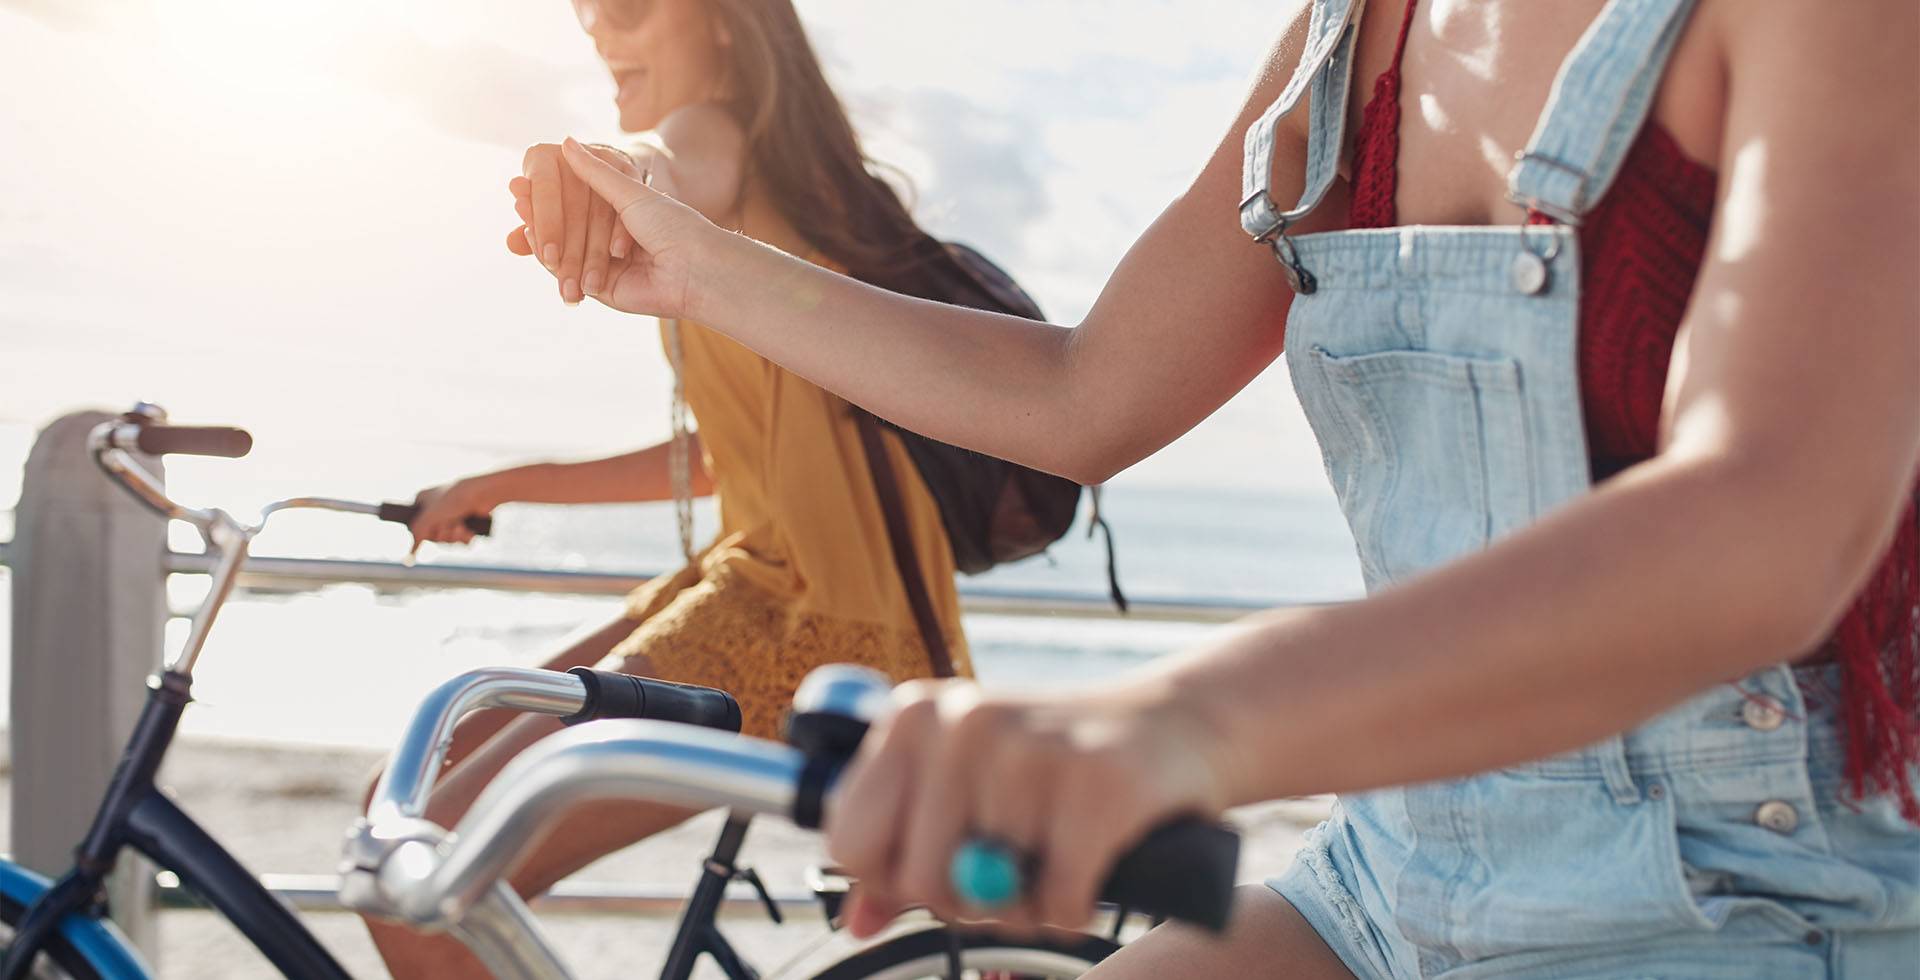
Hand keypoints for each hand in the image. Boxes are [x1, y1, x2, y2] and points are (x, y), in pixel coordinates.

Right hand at [405, 476, 501, 554]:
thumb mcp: (430, 516)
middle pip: (433, 536)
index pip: (415, 525)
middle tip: (448, 526)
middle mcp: (437, 509)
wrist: (483, 493)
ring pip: (448, 540)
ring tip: (461, 527)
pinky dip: (465, 538)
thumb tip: (411, 551)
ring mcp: (453, 516)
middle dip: (442, 535)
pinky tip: (470, 531)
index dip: (423, 532)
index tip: (429, 531)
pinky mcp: (467, 523)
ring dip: (454, 537)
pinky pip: (461, 541)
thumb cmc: (454, 500)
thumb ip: (418, 532)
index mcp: (424, 501)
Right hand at [521, 137, 706, 318]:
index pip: (580, 202)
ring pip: (565, 250)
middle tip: (514, 191)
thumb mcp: (629, 190)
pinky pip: (569, 272)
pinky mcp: (602, 290)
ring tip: (518, 208)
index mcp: (624, 216)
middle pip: (568, 227)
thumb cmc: (671, 225)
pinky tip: (531, 235)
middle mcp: (613, 242)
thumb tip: (565, 142)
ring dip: (540, 231)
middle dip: (541, 211)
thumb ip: (596, 172)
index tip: (528, 174)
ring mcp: (606, 267)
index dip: (554, 191)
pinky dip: (549, 254)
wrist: (692, 268)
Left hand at [822, 680, 1230, 937]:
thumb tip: (857, 923)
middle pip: (920, 879)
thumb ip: (904, 852)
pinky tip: (1090, 871)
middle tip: (1008, 876)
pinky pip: (1058, 902)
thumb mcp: (968, 788)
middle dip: (966, 901)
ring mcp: (1030, 749)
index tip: (939, 867)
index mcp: (914, 716)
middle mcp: (963, 721)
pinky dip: (1073, 909)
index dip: (892, 877)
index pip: (852, 839)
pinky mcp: (1098, 785)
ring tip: (1056, 858)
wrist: (1174, 724)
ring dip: (1029, 905)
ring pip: (993, 896)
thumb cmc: (1055, 764)